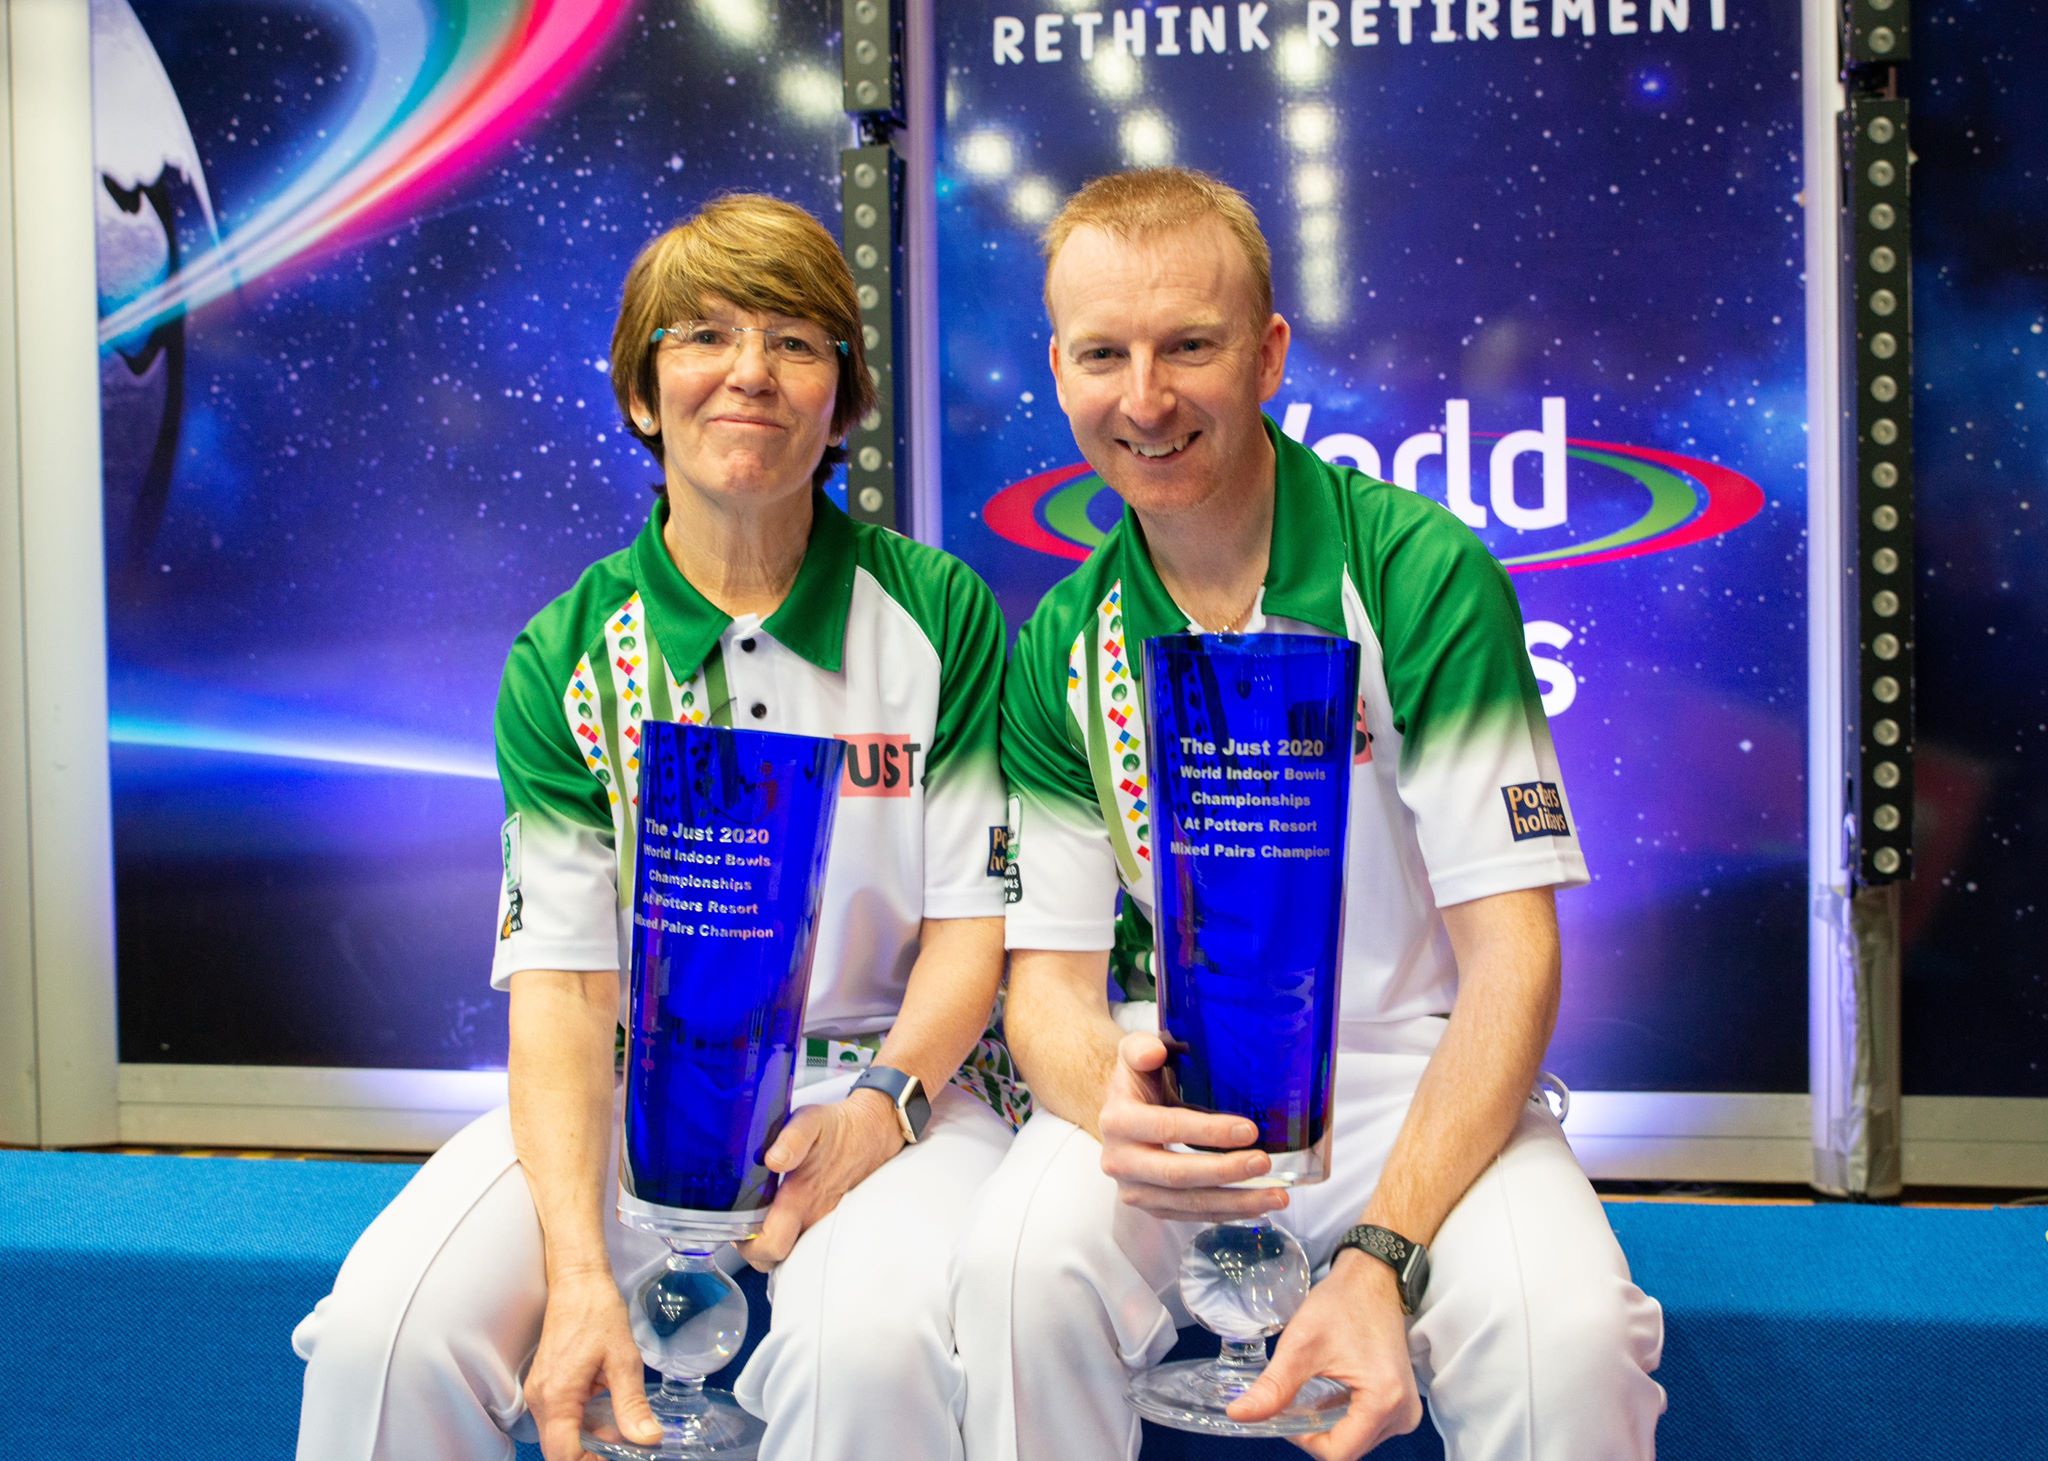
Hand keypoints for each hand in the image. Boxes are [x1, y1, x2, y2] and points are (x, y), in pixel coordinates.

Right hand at [526, 1268, 662, 1460]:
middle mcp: (540, 1400)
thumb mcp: (623, 1360)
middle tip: (625, 1448)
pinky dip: (584, 1423)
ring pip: (560, 1435)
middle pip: (559, 1450)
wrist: (578, 1284)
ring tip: (622, 1431)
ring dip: (589, 1440)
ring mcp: (540, 1393)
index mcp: (556, 1397)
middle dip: (590, 1455)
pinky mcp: (545, 1386)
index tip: (619, 1458)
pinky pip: (561, 1418)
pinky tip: (609, 1414)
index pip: (564, 1454)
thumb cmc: (598, 1313)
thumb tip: (648, 1439)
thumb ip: (632, 1405)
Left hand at [735, 1092, 903, 1270]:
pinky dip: (786, 1234)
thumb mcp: (811, 1121)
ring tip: (757, 1218)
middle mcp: (813, 1218)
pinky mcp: (828, 1219)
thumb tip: (772, 1159)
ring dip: (768, 1242)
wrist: (872, 1132)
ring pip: (788, 1252)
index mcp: (802, 1198)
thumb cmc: (837, 1128)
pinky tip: (778, 1213)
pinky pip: (802, 1239)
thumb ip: (791, 1139)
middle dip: (753, 1249)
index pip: (770, 1247)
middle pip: (774, 1259)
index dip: (746, 1246)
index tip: (734, 1226)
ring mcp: (822, 1222)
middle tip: (741, 1225)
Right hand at [1096, 1031, 1288, 1222]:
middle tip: (1264, 1163)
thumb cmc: (1138, 1081)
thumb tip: (1155, 1051)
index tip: (1249, 1129)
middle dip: (1224, 1172)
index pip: (1166, 1128)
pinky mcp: (1151, 1207)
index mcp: (1118, 1121)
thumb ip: (1141, 1047)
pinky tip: (1257, 1207)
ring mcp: (1134, 1190)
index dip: (1208, 1132)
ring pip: (1188, 1204)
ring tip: (1275, 1196)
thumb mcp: (1134, 1054)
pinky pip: (1191, 1216)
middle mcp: (1120, 1161)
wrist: (1121, 1114)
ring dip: (1235, 1202)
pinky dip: (1226, 1213)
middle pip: (1177, 1175)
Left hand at [1227, 1252, 1421, 1459]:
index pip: (1338, 1453)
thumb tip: (1238, 1415)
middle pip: (1348, 1450)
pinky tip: (1328, 1392)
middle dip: (1316, 1433)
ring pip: (1357, 1442)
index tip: (1287, 1414)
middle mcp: (1403, 1413)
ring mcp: (1406, 1410)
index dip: (1305, 1441)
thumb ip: (1273, 1387)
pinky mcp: (1402, 1404)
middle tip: (1296, 1399)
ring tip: (1313, 1391)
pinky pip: (1367, 1428)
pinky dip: (1343, 1418)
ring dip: (1329, 1426)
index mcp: (1383, 1400)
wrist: (1372, 1279)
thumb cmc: (1342, 1304)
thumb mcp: (1301, 1345)